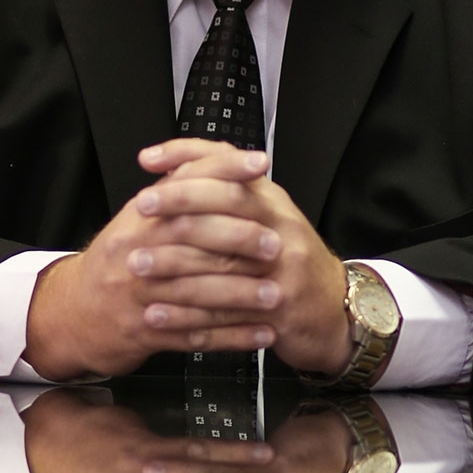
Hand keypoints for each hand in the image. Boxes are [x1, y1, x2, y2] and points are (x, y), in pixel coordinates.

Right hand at [24, 144, 284, 379]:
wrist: (73, 312)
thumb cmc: (118, 260)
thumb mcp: (139, 217)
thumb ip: (177, 188)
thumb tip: (221, 158)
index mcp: (141, 215)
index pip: (186, 180)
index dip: (225, 169)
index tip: (259, 164)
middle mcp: (138, 249)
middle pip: (193, 236)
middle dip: (239, 239)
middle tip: (275, 245)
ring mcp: (141, 292)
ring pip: (198, 290)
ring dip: (242, 294)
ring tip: (277, 294)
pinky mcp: (146, 331)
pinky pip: (197, 334)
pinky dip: (233, 337)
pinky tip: (262, 333)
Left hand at [133, 139, 353, 377]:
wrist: (334, 311)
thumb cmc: (288, 260)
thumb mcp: (267, 217)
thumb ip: (229, 193)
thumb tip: (176, 167)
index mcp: (271, 199)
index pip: (228, 163)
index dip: (186, 156)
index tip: (147, 160)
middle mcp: (279, 226)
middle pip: (228, 203)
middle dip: (179, 202)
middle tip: (139, 209)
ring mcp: (282, 268)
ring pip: (223, 261)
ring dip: (174, 264)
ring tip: (137, 264)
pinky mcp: (279, 309)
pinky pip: (226, 313)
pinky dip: (187, 316)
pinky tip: (157, 314)